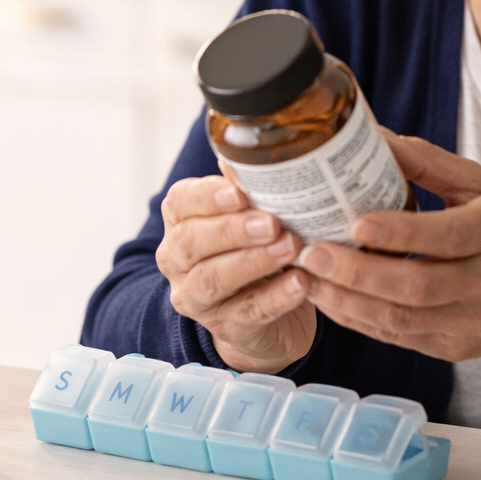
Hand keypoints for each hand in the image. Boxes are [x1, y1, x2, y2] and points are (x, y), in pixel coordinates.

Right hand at [156, 173, 315, 372]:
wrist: (269, 317)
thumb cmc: (258, 251)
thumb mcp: (252, 216)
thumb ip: (251, 188)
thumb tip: (262, 151)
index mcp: (181, 221)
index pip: (181, 202)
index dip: (206, 197)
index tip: (238, 193)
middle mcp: (178, 260)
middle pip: (192, 242)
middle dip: (233, 230)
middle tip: (272, 223)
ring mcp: (197, 298)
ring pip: (214, 279)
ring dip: (254, 261)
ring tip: (291, 248)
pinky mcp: (225, 327)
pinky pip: (249, 312)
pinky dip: (277, 297)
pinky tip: (302, 283)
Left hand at [296, 130, 480, 364]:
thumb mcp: (479, 186)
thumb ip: (428, 162)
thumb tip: (374, 136)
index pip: (448, 236)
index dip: (402, 233)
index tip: (357, 222)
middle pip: (418, 286)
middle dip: (358, 273)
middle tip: (312, 253)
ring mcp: (472, 322)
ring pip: (403, 320)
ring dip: (349, 301)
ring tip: (308, 279)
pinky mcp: (454, 349)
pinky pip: (400, 338)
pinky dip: (360, 320)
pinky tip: (330, 300)